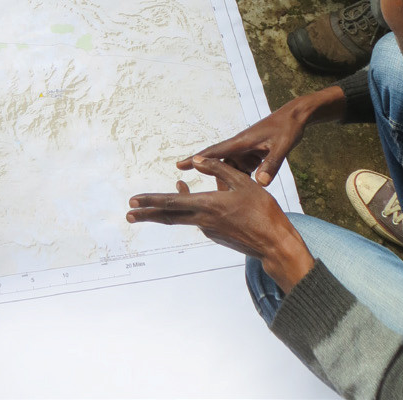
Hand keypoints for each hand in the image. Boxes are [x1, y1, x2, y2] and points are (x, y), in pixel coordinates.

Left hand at [127, 157, 313, 292]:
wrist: (274, 243)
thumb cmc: (262, 210)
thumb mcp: (242, 182)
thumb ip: (218, 169)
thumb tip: (196, 160)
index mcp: (208, 206)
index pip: (172, 203)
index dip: (151, 201)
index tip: (134, 202)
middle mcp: (203, 221)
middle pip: (169, 217)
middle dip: (147, 214)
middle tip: (128, 214)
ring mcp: (208, 230)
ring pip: (181, 218)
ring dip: (165, 211)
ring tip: (149, 206)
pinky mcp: (215, 235)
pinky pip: (196, 219)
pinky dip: (186, 210)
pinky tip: (187, 198)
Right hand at [177, 88, 345, 185]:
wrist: (296, 117)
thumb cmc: (287, 128)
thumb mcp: (281, 147)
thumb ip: (271, 165)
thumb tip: (260, 184)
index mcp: (242, 142)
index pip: (214, 152)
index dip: (196, 160)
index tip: (179, 166)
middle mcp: (240, 147)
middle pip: (219, 165)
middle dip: (209, 178)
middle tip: (196, 192)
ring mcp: (246, 151)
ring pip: (231, 170)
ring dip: (226, 182)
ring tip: (223, 200)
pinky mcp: (253, 155)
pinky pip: (242, 171)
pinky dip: (241, 181)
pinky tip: (243, 194)